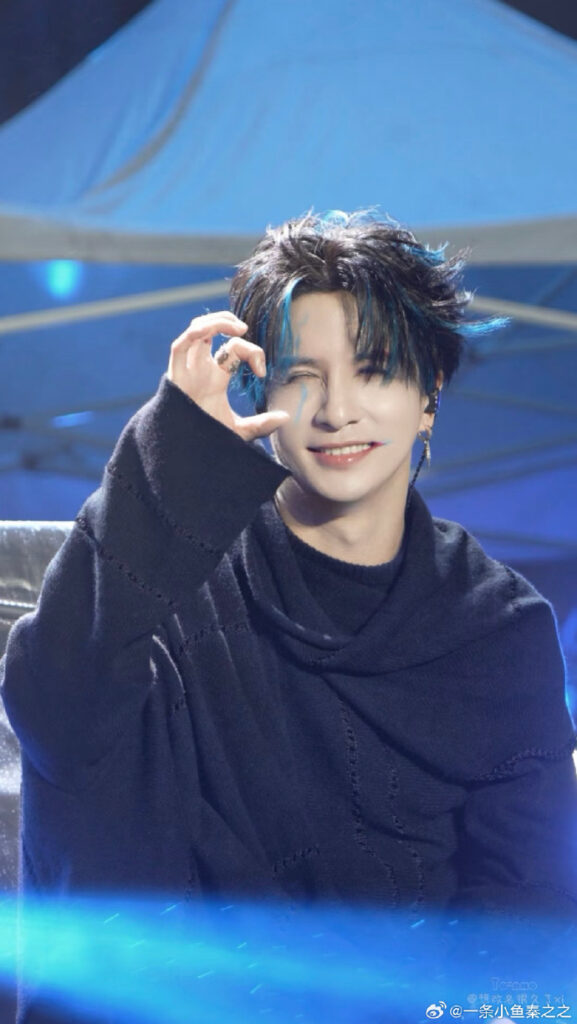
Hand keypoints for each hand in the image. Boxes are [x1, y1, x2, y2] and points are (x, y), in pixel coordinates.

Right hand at [167, 312, 288, 441]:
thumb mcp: (239, 431)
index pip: (234, 348)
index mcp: (216, 376)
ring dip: (214, 321)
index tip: (261, 373)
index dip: (252, 353)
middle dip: (226, 321)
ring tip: (236, 327)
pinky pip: (180, 346)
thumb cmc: (208, 439)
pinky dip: (195, 333)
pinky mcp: (175, 377)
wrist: (187, 455)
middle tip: (244, 329)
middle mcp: (201, 368)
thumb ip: (261, 424)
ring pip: (195, 330)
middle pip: (209, 329)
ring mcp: (187, 370)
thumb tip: (285, 417)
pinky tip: (211, 331)